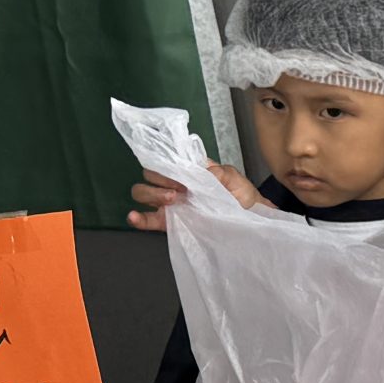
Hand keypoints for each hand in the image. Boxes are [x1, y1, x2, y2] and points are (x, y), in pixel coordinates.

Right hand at [127, 163, 256, 230]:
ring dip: (152, 195)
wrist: (248, 217)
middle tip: (179, 189)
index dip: (167, 165)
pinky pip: (149, 219)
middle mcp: (175, 184)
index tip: (180, 174)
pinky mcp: (170, 221)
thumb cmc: (240, 195)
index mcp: (187, 170)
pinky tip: (134, 216)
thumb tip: (205, 170)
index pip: (164, 160)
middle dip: (159, 180)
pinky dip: (138, 218)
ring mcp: (171, 203)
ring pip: (144, 194)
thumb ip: (220, 172)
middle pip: (150, 176)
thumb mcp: (234, 178)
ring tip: (172, 200)